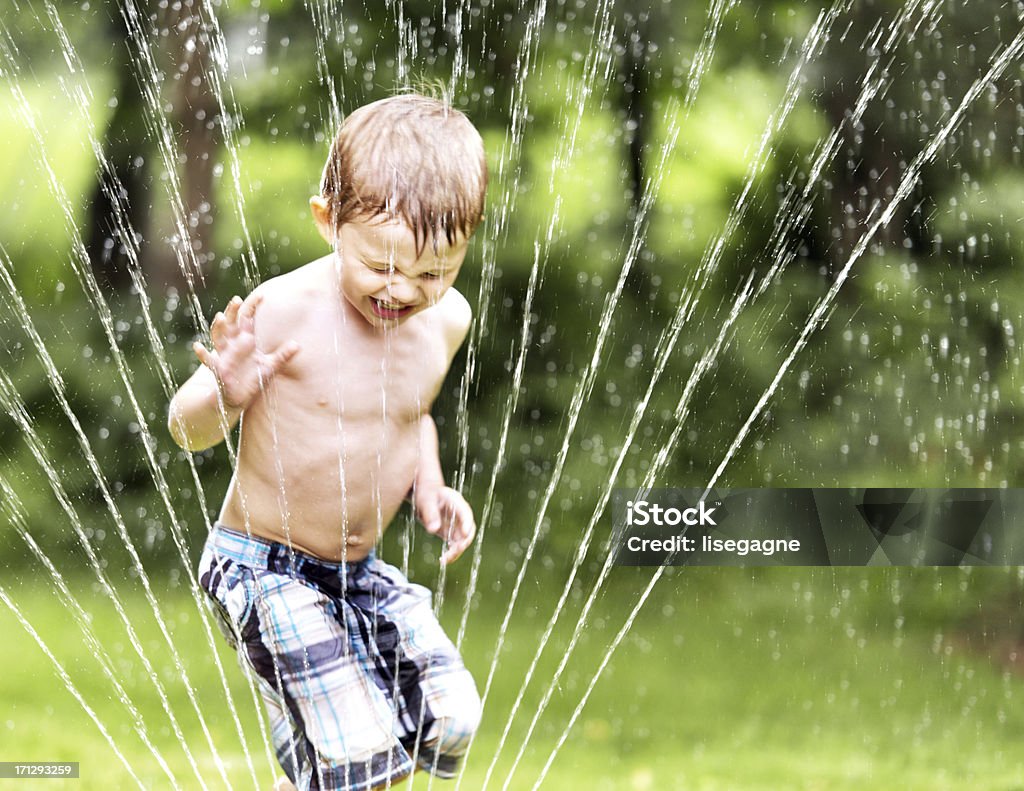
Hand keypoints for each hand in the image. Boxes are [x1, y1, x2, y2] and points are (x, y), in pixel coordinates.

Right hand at [192, 294, 299, 409]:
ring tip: (221, 318)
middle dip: (233, 312)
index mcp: (246, 339)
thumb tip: (297, 345)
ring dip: (218, 327)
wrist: (241, 397)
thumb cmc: (254, 378)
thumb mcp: (271, 366)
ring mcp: (224, 355)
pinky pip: (208, 360)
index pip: (248, 318)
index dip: (253, 307)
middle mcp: (233, 344)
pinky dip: (202, 354)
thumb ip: (283, 355)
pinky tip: (197, 346)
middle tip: (237, 300)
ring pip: (218, 337)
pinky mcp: (218, 369)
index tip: (262, 295)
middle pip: (231, 323)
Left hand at [416, 485, 475, 564]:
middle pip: (468, 529)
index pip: (466, 513)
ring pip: (462, 540)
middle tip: (454, 551)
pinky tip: (443, 560)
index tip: (464, 534)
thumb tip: (433, 529)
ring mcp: (457, 524)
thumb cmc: (426, 494)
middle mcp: (460, 514)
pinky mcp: (452, 532)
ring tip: (445, 560)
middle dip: (463, 541)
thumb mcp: (425, 501)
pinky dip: (451, 553)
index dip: (467, 523)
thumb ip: (430, 513)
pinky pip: (455, 545)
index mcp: (456, 501)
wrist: (424, 495)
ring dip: (456, 551)